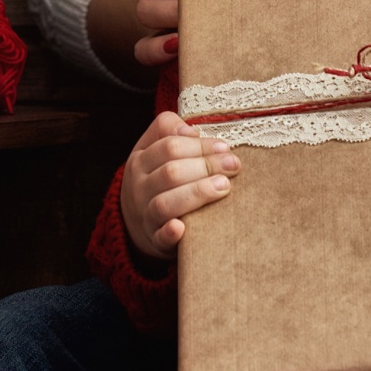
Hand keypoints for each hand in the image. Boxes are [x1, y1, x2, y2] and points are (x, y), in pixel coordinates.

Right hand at [120, 112, 240, 257]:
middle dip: (206, 166)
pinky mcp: (154, 239)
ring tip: (224, 186)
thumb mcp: (153, 150)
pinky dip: (170, 233)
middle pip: (170, 172)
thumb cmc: (156, 179)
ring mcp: (144, 214)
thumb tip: (194, 132)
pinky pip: (160, 237)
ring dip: (197, 193)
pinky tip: (182, 227)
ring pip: (164, 203)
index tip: (225, 147)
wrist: (136, 222)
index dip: (200, 145)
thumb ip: (169, 131)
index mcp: (141, 160)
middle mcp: (139, 187)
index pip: (169, 146)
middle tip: (233, 166)